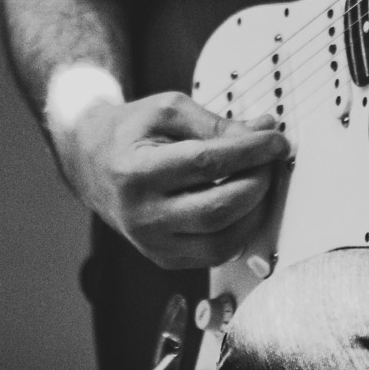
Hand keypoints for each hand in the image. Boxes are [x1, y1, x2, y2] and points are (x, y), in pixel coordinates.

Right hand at [53, 91, 289, 269]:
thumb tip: (263, 132)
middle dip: (258, 183)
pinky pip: (214, 254)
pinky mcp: (164, 258)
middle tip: (271, 160)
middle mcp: (142, 215)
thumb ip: (216, 124)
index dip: (250, 152)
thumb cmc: (130, 133)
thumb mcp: (168, 111)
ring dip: (255, 211)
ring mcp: (152, 243)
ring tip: (260, 181)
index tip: (276, 140)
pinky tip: (244, 204)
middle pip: (218, 210)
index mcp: (136, 172)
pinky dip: (239, 230)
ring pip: (221, 242)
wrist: (92, 162)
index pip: (206, 164)